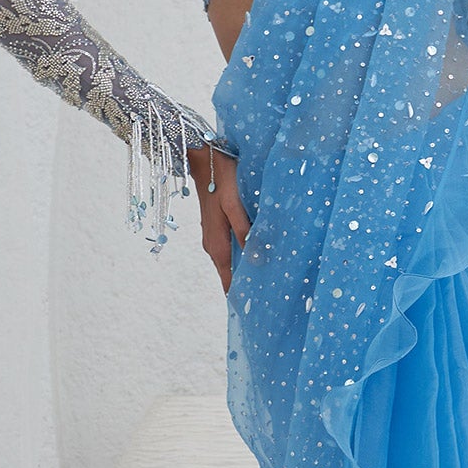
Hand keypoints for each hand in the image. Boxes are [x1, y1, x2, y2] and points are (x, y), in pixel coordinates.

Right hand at [188, 143, 250, 293]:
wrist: (203, 160)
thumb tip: (255, 256)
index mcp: (217, 244)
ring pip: (228, 262)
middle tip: (264, 296)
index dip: (238, 293)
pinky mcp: (215, 228)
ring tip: (261, 281)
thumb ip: (244, 229)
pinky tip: (252, 256)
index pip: (227, 278)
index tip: (252, 307)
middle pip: (228, 273)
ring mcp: (212, 236)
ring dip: (241, 271)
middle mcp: (212, 245)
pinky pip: (227, 250)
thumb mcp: (235, 204)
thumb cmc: (221, 179)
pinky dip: (239, 257)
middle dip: (243, 285)